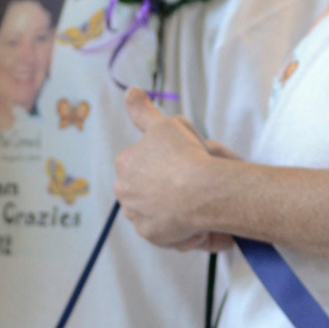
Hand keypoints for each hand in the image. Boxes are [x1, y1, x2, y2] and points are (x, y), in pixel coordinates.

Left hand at [114, 87, 235, 248]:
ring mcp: (137, 215)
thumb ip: (144, 111)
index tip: (186, 166)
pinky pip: (172, 235)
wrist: (200, 191)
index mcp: (126, 163)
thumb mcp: (165, 125)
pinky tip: (203, 226)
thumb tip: (131, 91)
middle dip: (168, 191)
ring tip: (203, 209)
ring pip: (160, 213)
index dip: (167, 166)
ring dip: (177, 213)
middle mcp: (125, 191)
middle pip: (148, 191)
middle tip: (196, 188)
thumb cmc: (186, 155)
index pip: (143, 165)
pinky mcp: (153, 236)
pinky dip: (187, 233)